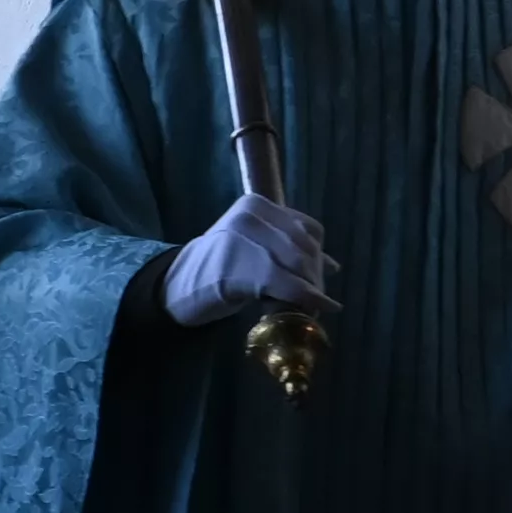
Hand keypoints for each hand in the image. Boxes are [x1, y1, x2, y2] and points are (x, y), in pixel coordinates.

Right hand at [160, 192, 333, 326]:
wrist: (177, 286)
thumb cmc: (220, 268)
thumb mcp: (254, 248)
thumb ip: (289, 250)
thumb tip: (333, 266)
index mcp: (256, 205)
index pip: (307, 228)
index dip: (319, 256)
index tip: (322, 279)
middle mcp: (249, 216)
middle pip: (303, 247)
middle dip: (316, 276)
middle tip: (321, 299)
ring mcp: (240, 239)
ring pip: (296, 265)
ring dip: (313, 289)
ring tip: (315, 306)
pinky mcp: (236, 267)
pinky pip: (284, 284)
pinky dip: (305, 298)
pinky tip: (317, 308)